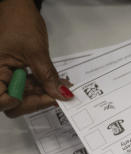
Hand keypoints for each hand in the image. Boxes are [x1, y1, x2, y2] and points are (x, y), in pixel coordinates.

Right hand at [0, 0, 71, 117]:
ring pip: (24, 95)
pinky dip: (42, 86)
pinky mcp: (16, 72)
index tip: (42, 98)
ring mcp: (7, 74)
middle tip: (56, 97)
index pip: (1, 100)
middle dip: (35, 101)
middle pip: (13, 102)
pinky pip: (29, 86)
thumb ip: (47, 76)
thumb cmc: (19, 22)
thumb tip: (60, 94)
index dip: (19, 104)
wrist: (20, 6)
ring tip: (61, 88)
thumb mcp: (36, 52)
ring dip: (43, 94)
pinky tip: (56, 84)